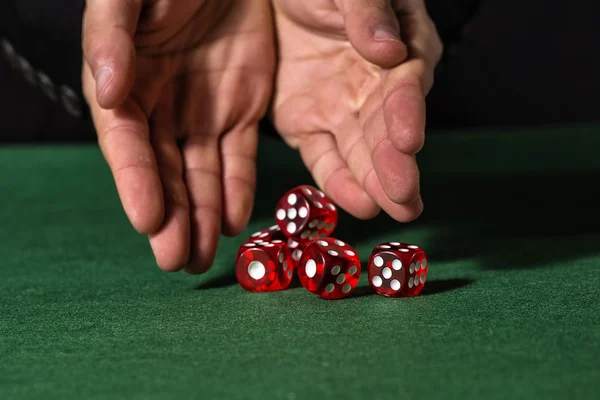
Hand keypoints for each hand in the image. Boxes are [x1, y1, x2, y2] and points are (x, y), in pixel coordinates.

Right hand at [82, 0, 274, 272]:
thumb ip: (113, 38)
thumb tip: (108, 93)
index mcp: (127, 87)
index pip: (129, 145)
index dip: (136, 183)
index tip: (147, 220)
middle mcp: (162, 110)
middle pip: (164, 174)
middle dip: (170, 219)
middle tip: (177, 261)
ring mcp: (203, 115)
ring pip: (201, 175)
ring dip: (202, 217)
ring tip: (205, 256)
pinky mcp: (242, 112)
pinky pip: (239, 158)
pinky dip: (238, 190)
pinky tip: (235, 220)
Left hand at [270, 0, 441, 221]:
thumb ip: (369, 10)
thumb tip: (390, 52)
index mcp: (398, 49)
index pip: (404, 85)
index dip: (406, 112)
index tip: (408, 140)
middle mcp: (374, 88)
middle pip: (387, 130)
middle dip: (396, 165)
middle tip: (406, 198)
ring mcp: (341, 111)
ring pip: (360, 153)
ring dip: (374, 183)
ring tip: (389, 211)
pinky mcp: (307, 126)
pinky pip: (323, 158)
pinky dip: (337, 182)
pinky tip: (353, 204)